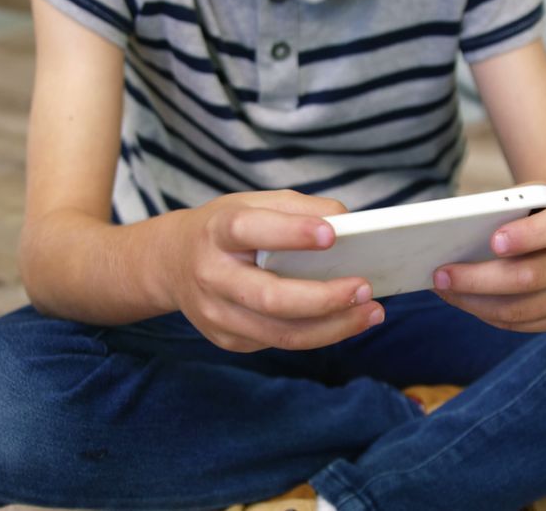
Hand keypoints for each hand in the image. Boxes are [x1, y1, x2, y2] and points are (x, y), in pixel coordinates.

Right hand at [169, 190, 383, 351]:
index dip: (290, 233)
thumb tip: (350, 225)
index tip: (332, 235)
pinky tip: (346, 321)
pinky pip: (281, 342)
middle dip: (324, 298)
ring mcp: (217, 315)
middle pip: (271, 298)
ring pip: (282, 334)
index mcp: (216, 232)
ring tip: (372, 312)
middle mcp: (212, 276)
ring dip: (334, 327)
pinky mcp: (228, 340)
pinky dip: (320, 334)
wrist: (172, 263)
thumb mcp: (253, 203)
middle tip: (365, 288)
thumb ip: (299, 208)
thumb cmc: (226, 228)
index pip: (249, 231)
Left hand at [432, 184, 545, 331]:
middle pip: (529, 277)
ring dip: (474, 302)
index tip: (493, 241)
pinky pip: (520, 323)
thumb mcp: (528, 195)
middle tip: (441, 274)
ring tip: (444, 289)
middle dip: (478, 279)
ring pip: (520, 309)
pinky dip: (486, 313)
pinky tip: (463, 300)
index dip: (526, 236)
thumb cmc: (540, 209)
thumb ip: (500, 209)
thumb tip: (449, 234)